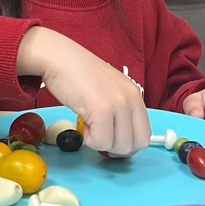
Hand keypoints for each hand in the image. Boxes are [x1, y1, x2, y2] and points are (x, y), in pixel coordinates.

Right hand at [17, 27, 150, 155]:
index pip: (144, 134)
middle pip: (137, 144)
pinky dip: (89, 139)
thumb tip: (119, 140)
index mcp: (134, 94)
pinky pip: (101, 141)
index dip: (128, 143)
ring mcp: (118, 104)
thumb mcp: (109, 91)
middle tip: (99, 135)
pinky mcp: (102, 109)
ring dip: (101, 142)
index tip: (112, 141)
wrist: (59, 58)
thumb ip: (119, 111)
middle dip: (116, 147)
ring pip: (120, 147)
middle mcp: (131, 99)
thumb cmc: (77, 74)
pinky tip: (83, 122)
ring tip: (89, 124)